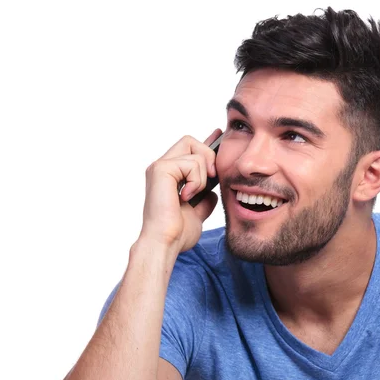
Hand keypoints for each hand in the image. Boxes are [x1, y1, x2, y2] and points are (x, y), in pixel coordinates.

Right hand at [139, 130, 220, 253]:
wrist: (166, 243)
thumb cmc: (177, 234)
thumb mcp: (197, 215)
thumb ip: (204, 201)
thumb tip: (213, 193)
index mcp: (169, 177)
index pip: (188, 150)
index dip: (206, 143)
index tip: (219, 136)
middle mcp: (162, 168)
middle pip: (190, 141)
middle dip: (208, 156)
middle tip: (212, 178)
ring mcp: (160, 167)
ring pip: (194, 150)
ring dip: (202, 175)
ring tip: (192, 195)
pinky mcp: (160, 169)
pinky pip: (191, 163)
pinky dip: (196, 181)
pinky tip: (186, 197)